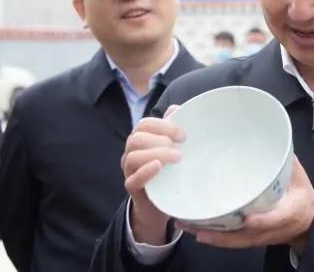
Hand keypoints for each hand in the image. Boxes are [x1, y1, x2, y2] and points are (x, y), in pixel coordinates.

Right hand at [122, 105, 183, 244]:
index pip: (145, 124)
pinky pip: (133, 179)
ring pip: (133, 157)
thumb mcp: (172, 149)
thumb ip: (172, 129)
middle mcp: (131, 152)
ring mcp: (130, 171)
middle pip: (137, 139)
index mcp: (141, 139)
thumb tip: (176, 108)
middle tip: (180, 149)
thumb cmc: (167, 171)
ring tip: (177, 158)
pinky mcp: (132, 188)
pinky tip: (159, 167)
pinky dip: (145, 171)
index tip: (183, 135)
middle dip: (160, 140)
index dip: (164, 126)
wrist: (160, 204)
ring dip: (156, 154)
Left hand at [179, 156, 313, 252]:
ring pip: (233, 240)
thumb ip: (284, 160)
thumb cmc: (300, 197)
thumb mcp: (298, 176)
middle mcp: (271, 229)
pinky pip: (230, 240)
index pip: (276, 218)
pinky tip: (195, 230)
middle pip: (245, 236)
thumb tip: (270, 135)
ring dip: (210, 235)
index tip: (248, 218)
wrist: (307, 221)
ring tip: (186, 224)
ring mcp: (259, 236)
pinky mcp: (250, 238)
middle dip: (221, 233)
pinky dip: (212, 237)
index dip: (262, 220)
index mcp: (290, 212)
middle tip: (198, 223)